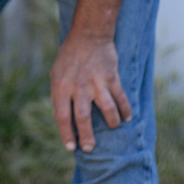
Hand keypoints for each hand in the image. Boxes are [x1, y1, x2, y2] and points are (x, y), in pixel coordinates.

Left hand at [50, 30, 131, 152]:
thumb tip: (61, 119)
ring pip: (107, 111)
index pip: (62, 116)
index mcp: (61, 87)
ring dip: (111, 123)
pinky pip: (121, 98)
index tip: (71, 148)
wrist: (88, 35)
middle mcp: (78, 87)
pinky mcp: (112, 78)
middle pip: (83, 118)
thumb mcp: (55, 75)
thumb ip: (58, 96)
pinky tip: (127, 117)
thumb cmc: (68, 58)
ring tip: (112, 128)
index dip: (66, 134)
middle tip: (89, 148)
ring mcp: (96, 83)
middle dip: (87, 137)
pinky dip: (125, 110)